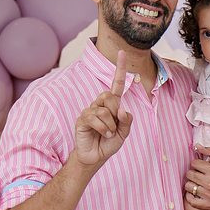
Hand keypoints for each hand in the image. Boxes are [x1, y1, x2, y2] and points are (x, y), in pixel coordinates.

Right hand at [73, 50, 131, 167]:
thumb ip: (127, 121)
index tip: (122, 52)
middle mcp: (100, 104)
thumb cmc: (108, 143)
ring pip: (104, 109)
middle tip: (114, 126)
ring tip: (108, 134)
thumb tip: (123, 110)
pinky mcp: (82, 118)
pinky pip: (95, 118)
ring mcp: (90, 110)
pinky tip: (103, 134)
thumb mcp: (123, 133)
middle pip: (111, 97)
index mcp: (112, 105)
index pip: (116, 84)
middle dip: (116, 113)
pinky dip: (103, 128)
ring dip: (111, 125)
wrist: (95, 157)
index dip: (120, 69)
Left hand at [185, 146, 209, 209]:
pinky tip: (195, 192)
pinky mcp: (208, 205)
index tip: (201, 166)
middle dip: (193, 172)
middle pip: (189, 174)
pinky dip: (190, 196)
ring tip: (198, 183)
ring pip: (188, 186)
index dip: (197, 163)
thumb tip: (197, 146)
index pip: (194, 163)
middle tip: (199, 174)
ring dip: (191, 183)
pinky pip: (191, 200)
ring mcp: (209, 195)